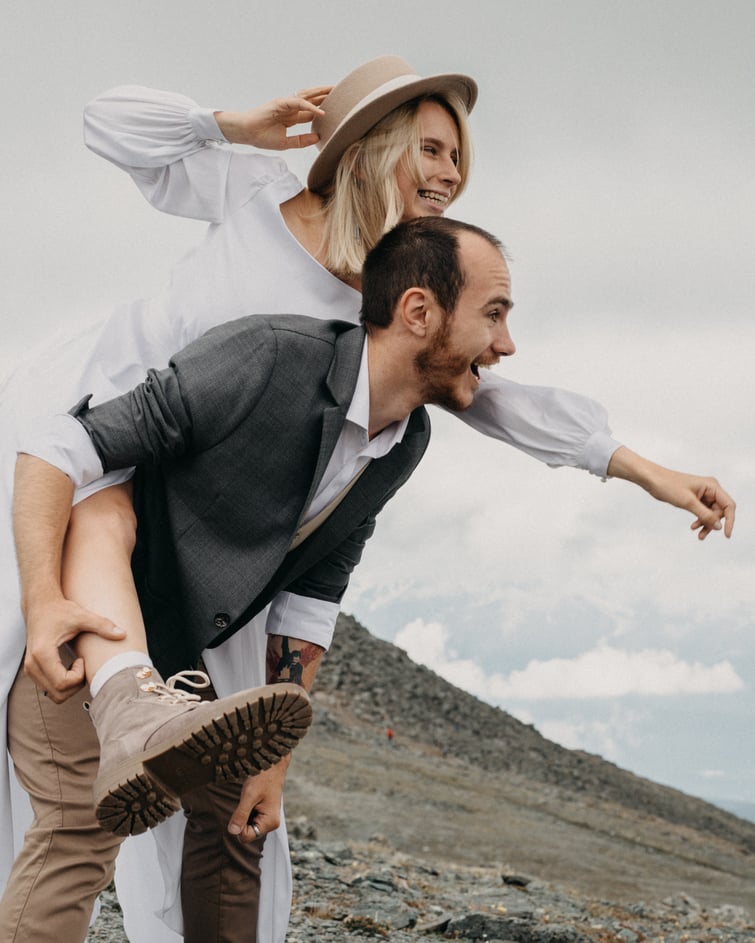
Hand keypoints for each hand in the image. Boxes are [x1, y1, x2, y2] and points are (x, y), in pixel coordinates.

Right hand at [23, 597, 125, 701]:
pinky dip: (62, 684)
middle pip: (57, 694)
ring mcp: (30, 669)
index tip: (82, 660)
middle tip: (83, 665)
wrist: (40, 606)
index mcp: (42, 653)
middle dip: (76, 685)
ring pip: (53, 694)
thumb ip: (102, 625)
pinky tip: (69, 666)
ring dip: (69, 686)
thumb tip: (123, 634)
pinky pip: (48, 688)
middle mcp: (32, 664)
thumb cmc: (59, 610)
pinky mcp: (32, 670)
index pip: (61, 683)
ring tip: (76, 665)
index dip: (78, 677)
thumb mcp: (82, 616)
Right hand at [215, 86, 332, 150]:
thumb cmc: (262, 137)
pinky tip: (321, 112)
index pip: (311, 112)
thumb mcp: (287, 143)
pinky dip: (310, 107)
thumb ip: (302, 140)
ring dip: (321, 94)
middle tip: (341, 93)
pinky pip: (298, 103)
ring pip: (307, 97)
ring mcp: (286, 104)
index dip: (323, 109)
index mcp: (292, 117)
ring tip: (334, 91)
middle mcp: (290, 108)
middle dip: (325, 97)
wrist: (247, 133)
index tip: (337, 109)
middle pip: (311, 101)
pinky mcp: (280, 103)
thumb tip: (318, 138)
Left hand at [227, 755, 289, 842]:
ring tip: (251, 798)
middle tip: (247, 801)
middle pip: (247, 832)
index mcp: (270, 822)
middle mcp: (271, 823)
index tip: (242, 807)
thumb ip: (241, 814)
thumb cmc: (264, 777)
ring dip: (244, 813)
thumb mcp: (249, 795)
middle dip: (242, 818)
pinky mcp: (265, 813)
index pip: (246, 836)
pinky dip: (247, 809)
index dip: (238, 825)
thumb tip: (232, 832)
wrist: (272, 763)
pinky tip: (252, 798)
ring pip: (248, 825)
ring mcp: (268, 818)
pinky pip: (250, 818)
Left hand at [607, 447, 735, 539]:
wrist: (651, 479)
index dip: (730, 521)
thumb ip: (705, 515)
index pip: (729, 505)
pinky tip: (693, 526)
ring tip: (698, 535)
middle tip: (701, 534)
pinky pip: (703, 511)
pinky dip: (700, 519)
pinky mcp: (695, 498)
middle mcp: (710, 489)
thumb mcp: (687, 502)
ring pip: (711, 513)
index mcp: (712, 486)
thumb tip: (719, 527)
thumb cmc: (668, 486)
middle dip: (713, 523)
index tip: (726, 535)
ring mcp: (703, 493)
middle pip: (720, 511)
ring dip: (706, 523)